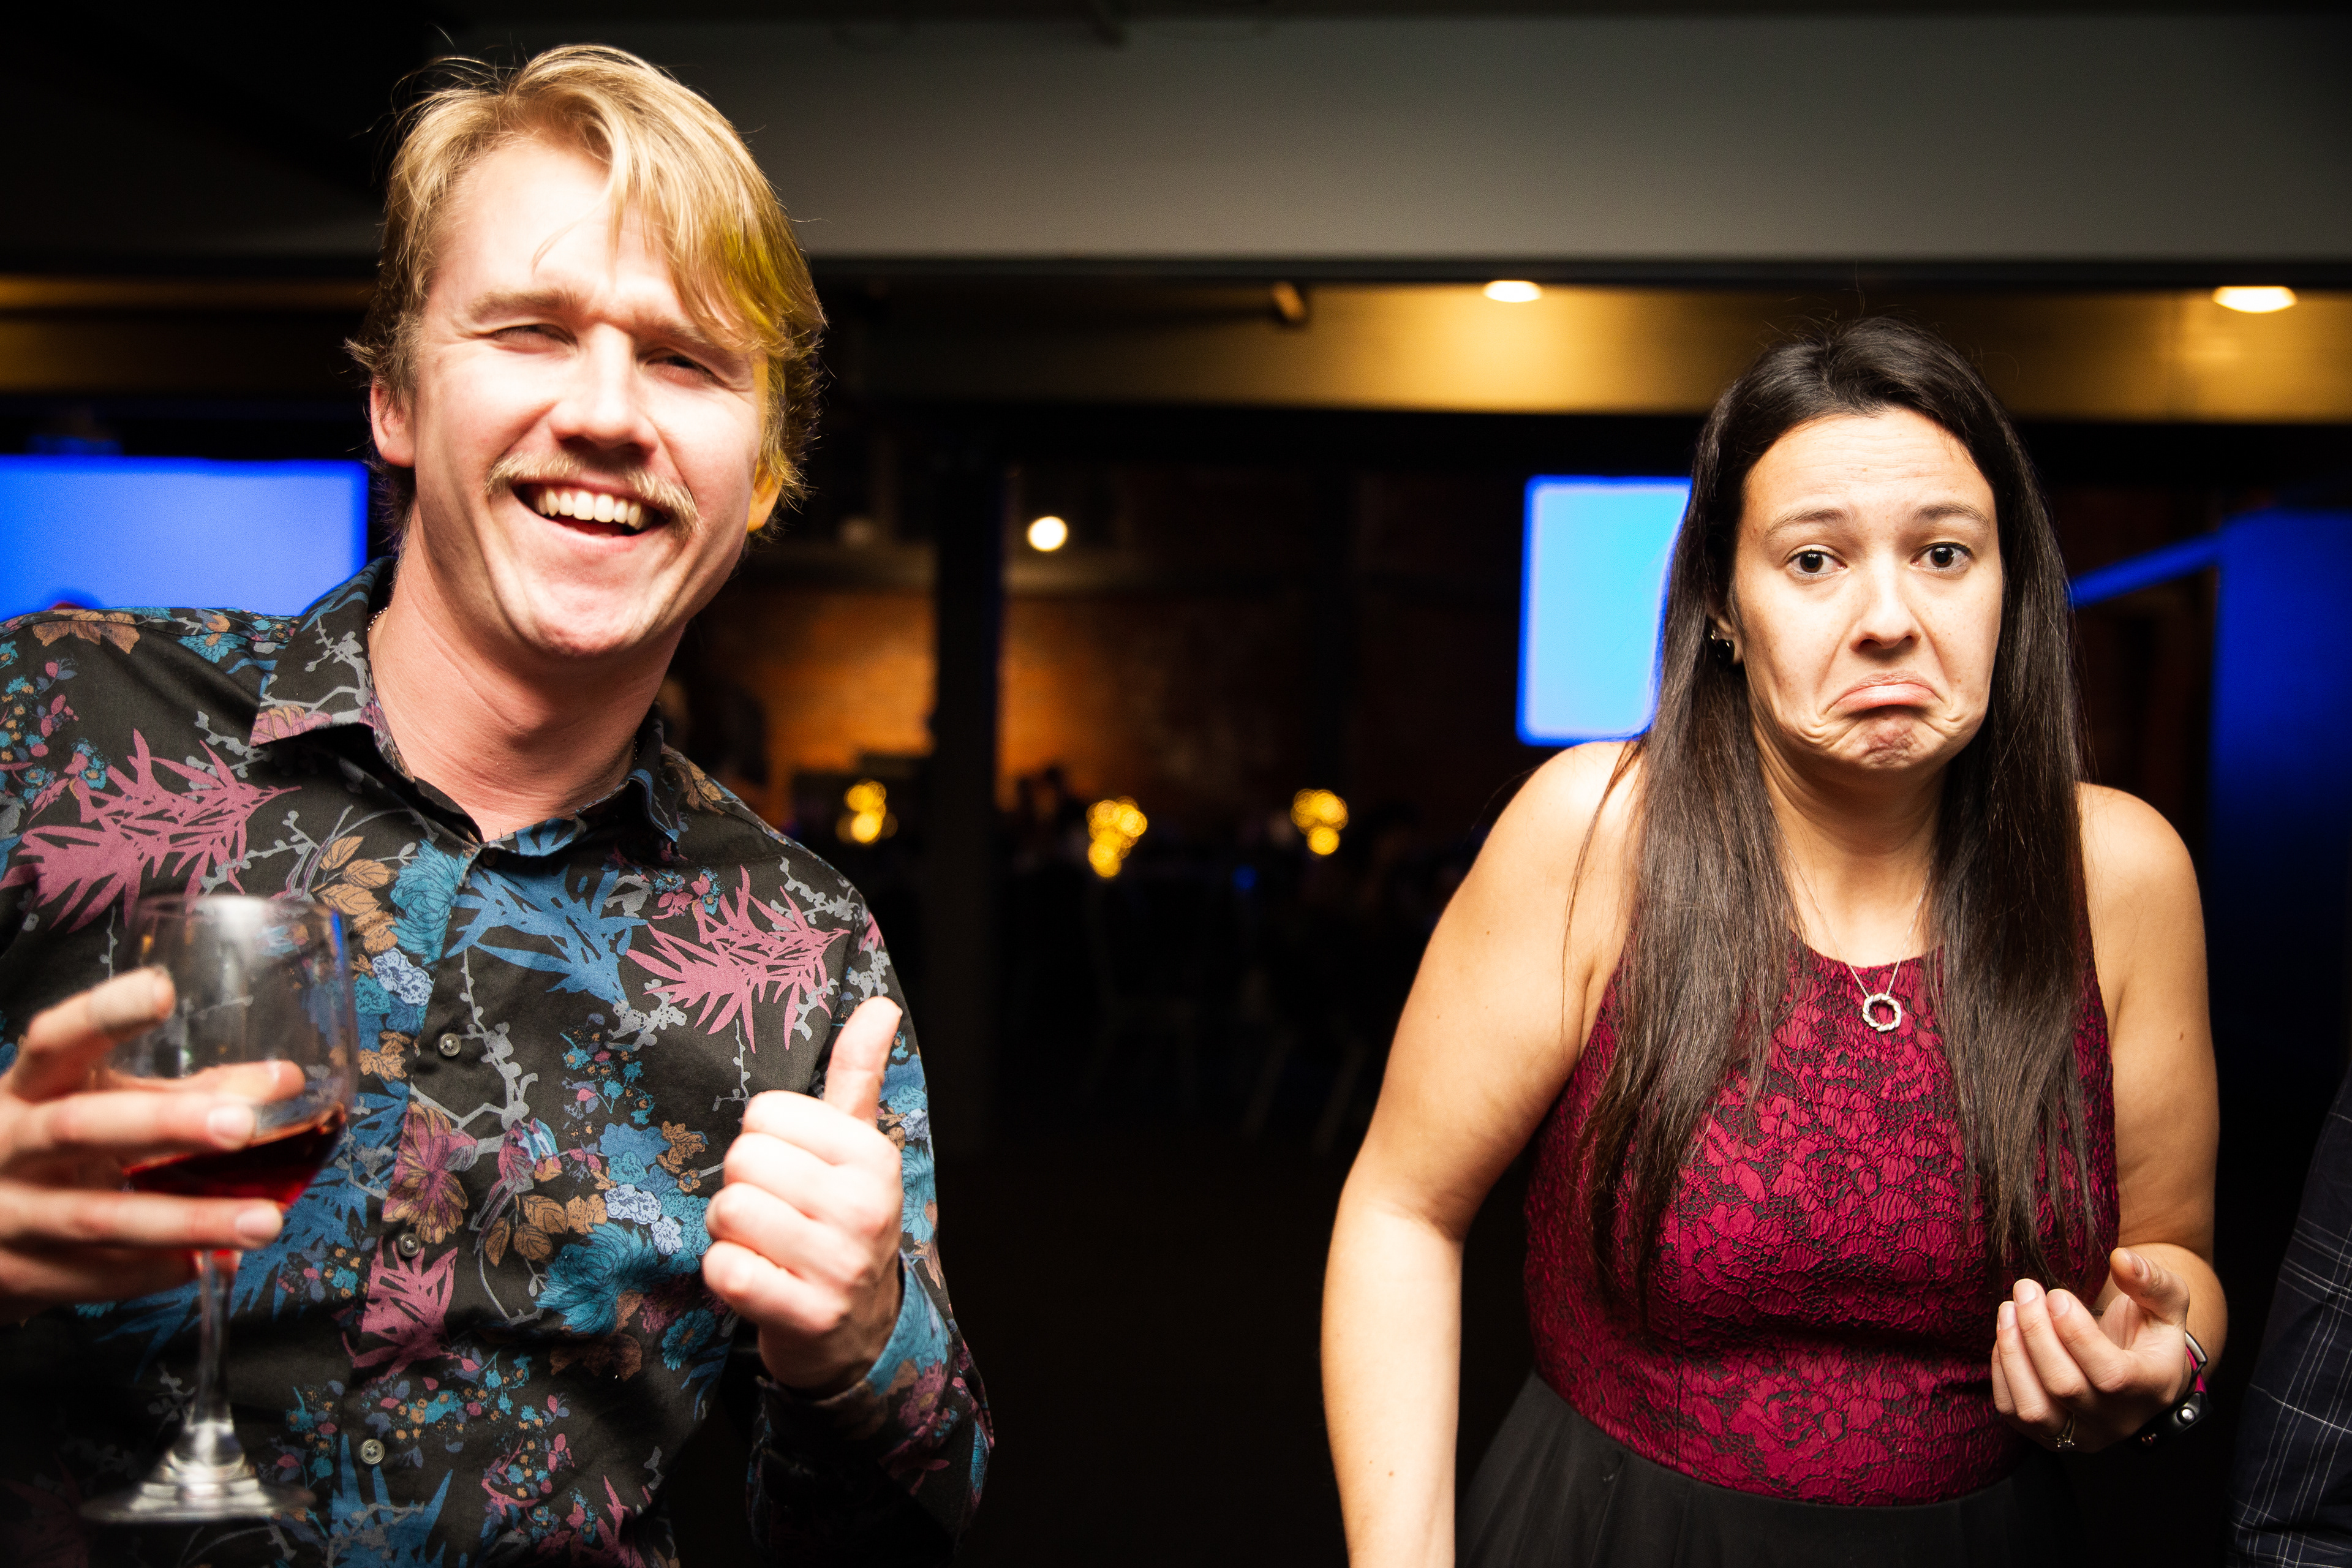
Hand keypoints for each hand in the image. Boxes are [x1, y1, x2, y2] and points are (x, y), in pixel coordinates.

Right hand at [0, 969, 287, 1319]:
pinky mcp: (17, 1275)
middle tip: (242, 1125)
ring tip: (263, 1221)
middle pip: (79, 1127)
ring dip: (188, 1221)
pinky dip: (157, 1271)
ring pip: (98, 1217)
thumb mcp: (102, 1108)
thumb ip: (188, 1094)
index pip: (55, 1040)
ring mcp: (8, 1214)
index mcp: (28, 1089)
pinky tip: (209, 1263)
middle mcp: (7, 1146)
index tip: (163, 989)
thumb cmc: (52, 1153)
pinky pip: (96, 1275)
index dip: (104, 1014)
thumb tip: (284, 1081)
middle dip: (163, 1124)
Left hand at [704, 997, 906, 1394]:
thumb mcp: (855, 1147)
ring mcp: (839, 1266)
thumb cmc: (842, 1221)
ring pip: (728, 1212)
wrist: (857, 1331)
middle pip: (742, 1160)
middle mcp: (864, 1208)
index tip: (789, 1170)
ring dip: (730, 1232)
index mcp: (872, 1156)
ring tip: (763, 1245)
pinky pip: (725, 1270)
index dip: (761, 1140)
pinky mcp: (805, 1315)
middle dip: (741, 1187)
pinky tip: (756, 1279)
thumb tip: (879, 1004)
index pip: (766, 1112)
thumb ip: (857, 1074)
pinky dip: (725, 1274)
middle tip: (771, 1212)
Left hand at [1991, 1248, 2194, 1452]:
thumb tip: (2122, 1259)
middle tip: (2025, 1289)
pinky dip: (2002, 1372)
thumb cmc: (2151, 1334)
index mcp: (2151, 1389)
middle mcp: (2116, 1421)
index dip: (2075, 1332)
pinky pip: (2013, 1412)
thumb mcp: (2167, 1305)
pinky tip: (2007, 1337)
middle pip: (2065, 1387)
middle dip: (2036, 1332)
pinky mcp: (2049, 1435)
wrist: (2140, 1374)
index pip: (2110, 1375)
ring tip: (2008, 1309)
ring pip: (2033, 1409)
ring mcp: (2081, 1434)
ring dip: (2012, 1353)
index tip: (2056, 1294)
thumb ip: (2151, 1280)